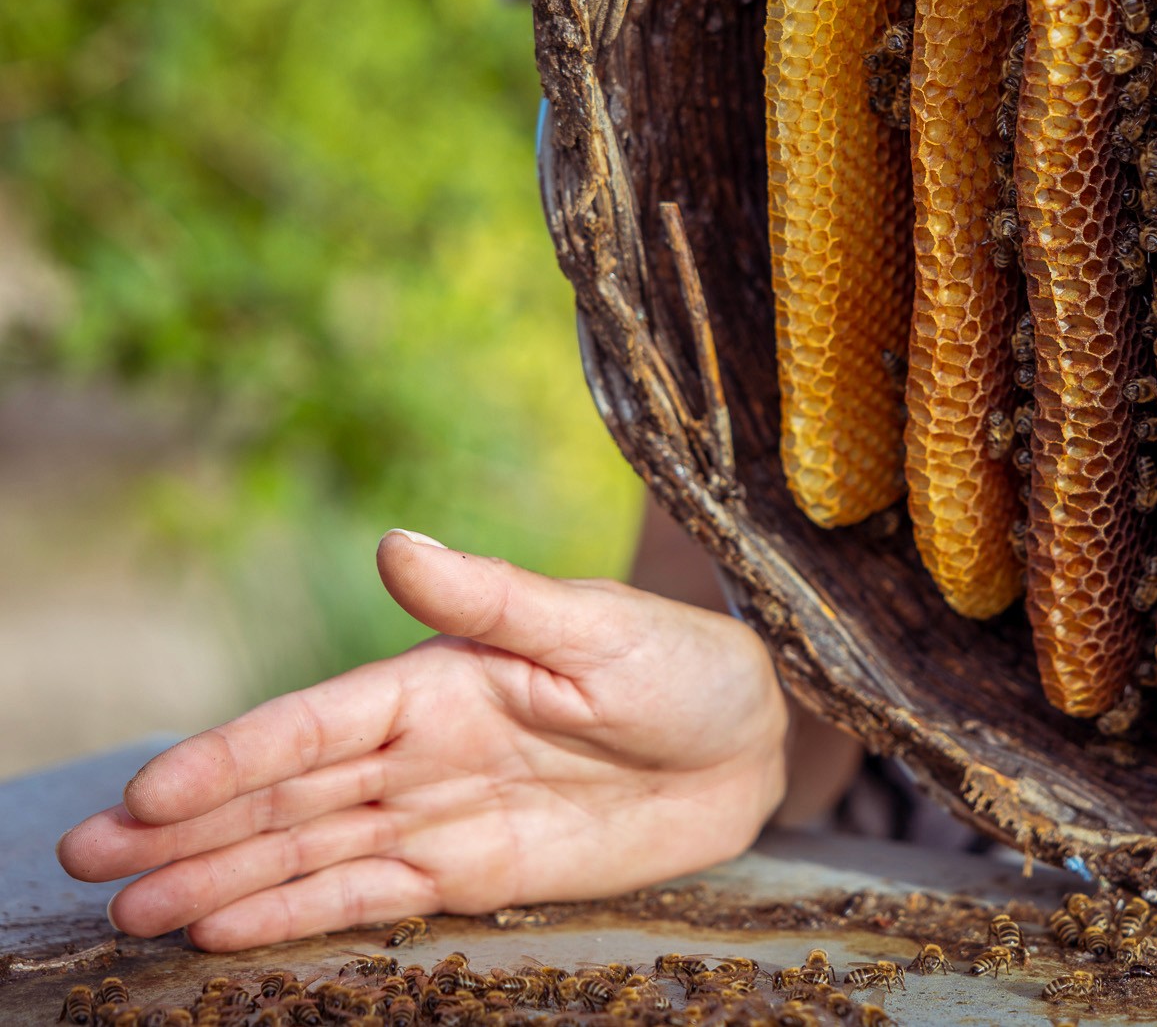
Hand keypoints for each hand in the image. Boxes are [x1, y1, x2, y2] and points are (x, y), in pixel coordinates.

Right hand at [56, 532, 788, 949]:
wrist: (748, 739)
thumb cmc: (678, 663)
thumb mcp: (593, 625)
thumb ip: (493, 598)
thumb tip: (394, 541)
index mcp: (437, 680)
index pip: (311, 724)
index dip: (227, 759)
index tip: (147, 792)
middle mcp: (420, 751)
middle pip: (284, 797)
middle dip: (188, 829)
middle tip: (88, 861)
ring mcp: (441, 815)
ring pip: (310, 854)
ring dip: (222, 882)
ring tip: (132, 913)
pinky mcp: (477, 872)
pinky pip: (375, 897)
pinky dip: (302, 915)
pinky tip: (230, 933)